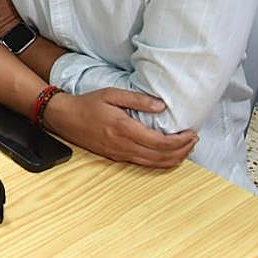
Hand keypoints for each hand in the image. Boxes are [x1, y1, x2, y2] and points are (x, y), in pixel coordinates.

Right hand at [46, 88, 197, 167]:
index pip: (160, 142)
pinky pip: (144, 164)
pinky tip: (167, 154)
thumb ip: (137, 99)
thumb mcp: (111, 93)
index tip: (191, 133)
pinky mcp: (116, 157)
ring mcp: (119, 154)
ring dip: (174, 159)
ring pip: (154, 164)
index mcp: (123, 128)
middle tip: (193, 141)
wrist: (64, 118)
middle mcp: (123, 145)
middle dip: (182, 151)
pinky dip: (160, 162)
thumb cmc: (87, 104)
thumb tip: (161, 106)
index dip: (180, 141)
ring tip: (185, 148)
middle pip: (161, 157)